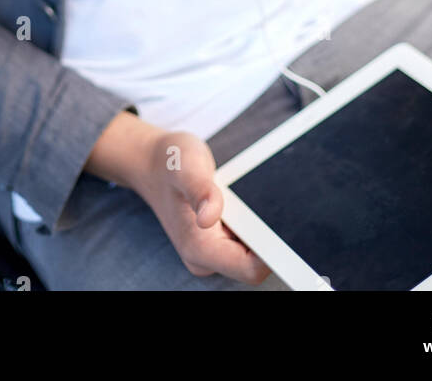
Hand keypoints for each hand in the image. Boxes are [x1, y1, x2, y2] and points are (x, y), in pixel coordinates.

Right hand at [131, 128, 271, 284]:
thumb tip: (209, 216)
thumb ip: (200, 190)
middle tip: (261, 200)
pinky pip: (246, 241)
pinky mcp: (216, 243)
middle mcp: (205, 258)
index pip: (251, 269)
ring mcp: (210, 253)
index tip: (280, 223)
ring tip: (245, 197)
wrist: (151, 162)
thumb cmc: (169, 161)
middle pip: (256, 263)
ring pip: (253, 252)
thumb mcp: (185, 165)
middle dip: (265, 235)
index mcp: (198, 249)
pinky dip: (250, 222)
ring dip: (257, 227)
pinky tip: (241, 200)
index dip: (271, 251)